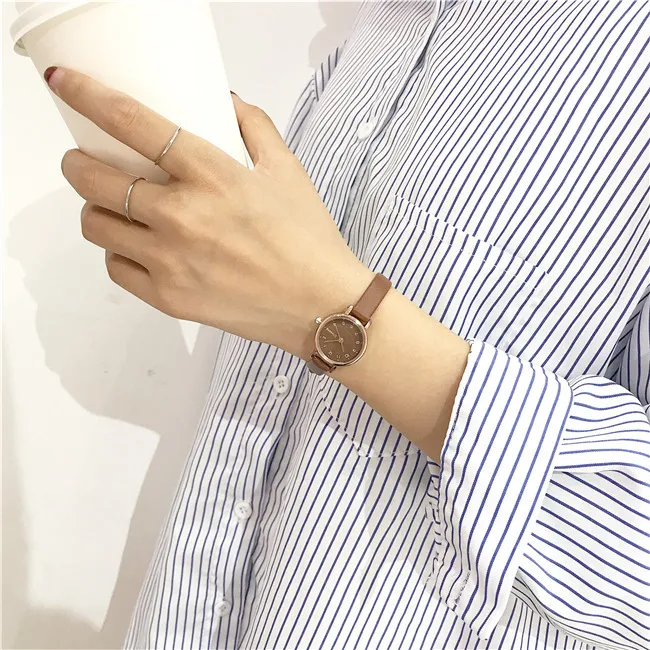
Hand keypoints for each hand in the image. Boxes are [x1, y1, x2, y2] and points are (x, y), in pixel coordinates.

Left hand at [51, 66, 372, 358]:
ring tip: (115, 208)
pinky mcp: (168, 297)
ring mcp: (170, 261)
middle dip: (78, 164)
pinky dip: (118, 252)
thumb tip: (223, 103)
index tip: (68, 86)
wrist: (321, 306)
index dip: (89, 96)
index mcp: (212, 176)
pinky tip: (138, 247)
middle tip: (86, 162)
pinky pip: (116, 268)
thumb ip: (253, 127)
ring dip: (96, 209)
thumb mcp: (288, 171)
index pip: (133, 123)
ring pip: (96, 225)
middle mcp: (182, 216)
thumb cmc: (308, 241)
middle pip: (94, 180)